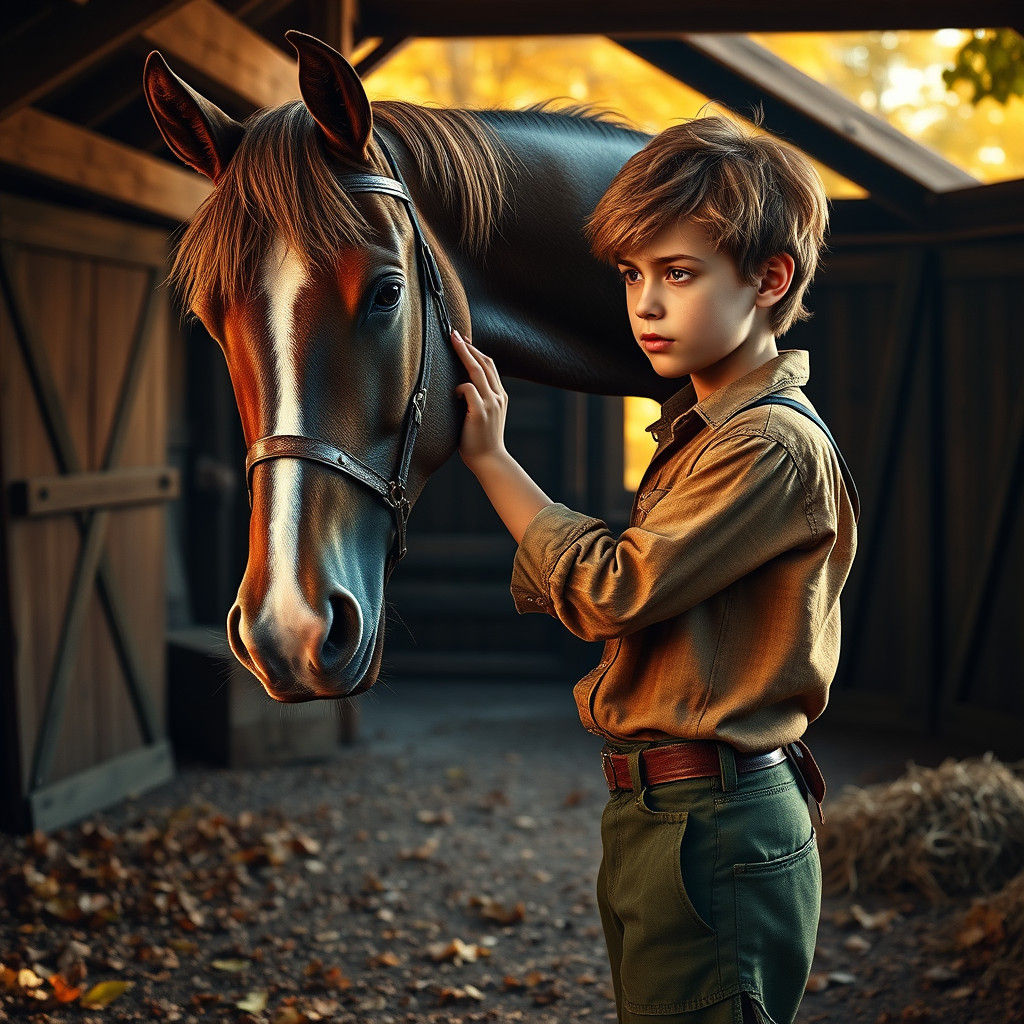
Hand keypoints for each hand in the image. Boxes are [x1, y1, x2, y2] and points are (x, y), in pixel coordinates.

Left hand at [450, 328, 508, 470]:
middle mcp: (498, 396)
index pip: (489, 366)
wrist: (489, 460)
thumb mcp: (484, 416)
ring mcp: (491, 403)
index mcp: (499, 396)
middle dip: (469, 347)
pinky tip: (454, 394)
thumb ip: (478, 401)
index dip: (476, 351)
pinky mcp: (480, 411)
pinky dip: (459, 387)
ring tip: (452, 342)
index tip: (464, 340)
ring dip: (464, 354)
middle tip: (454, 333)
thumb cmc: (481, 441)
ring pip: (477, 370)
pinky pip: (468, 389)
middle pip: (484, 363)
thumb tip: (460, 387)